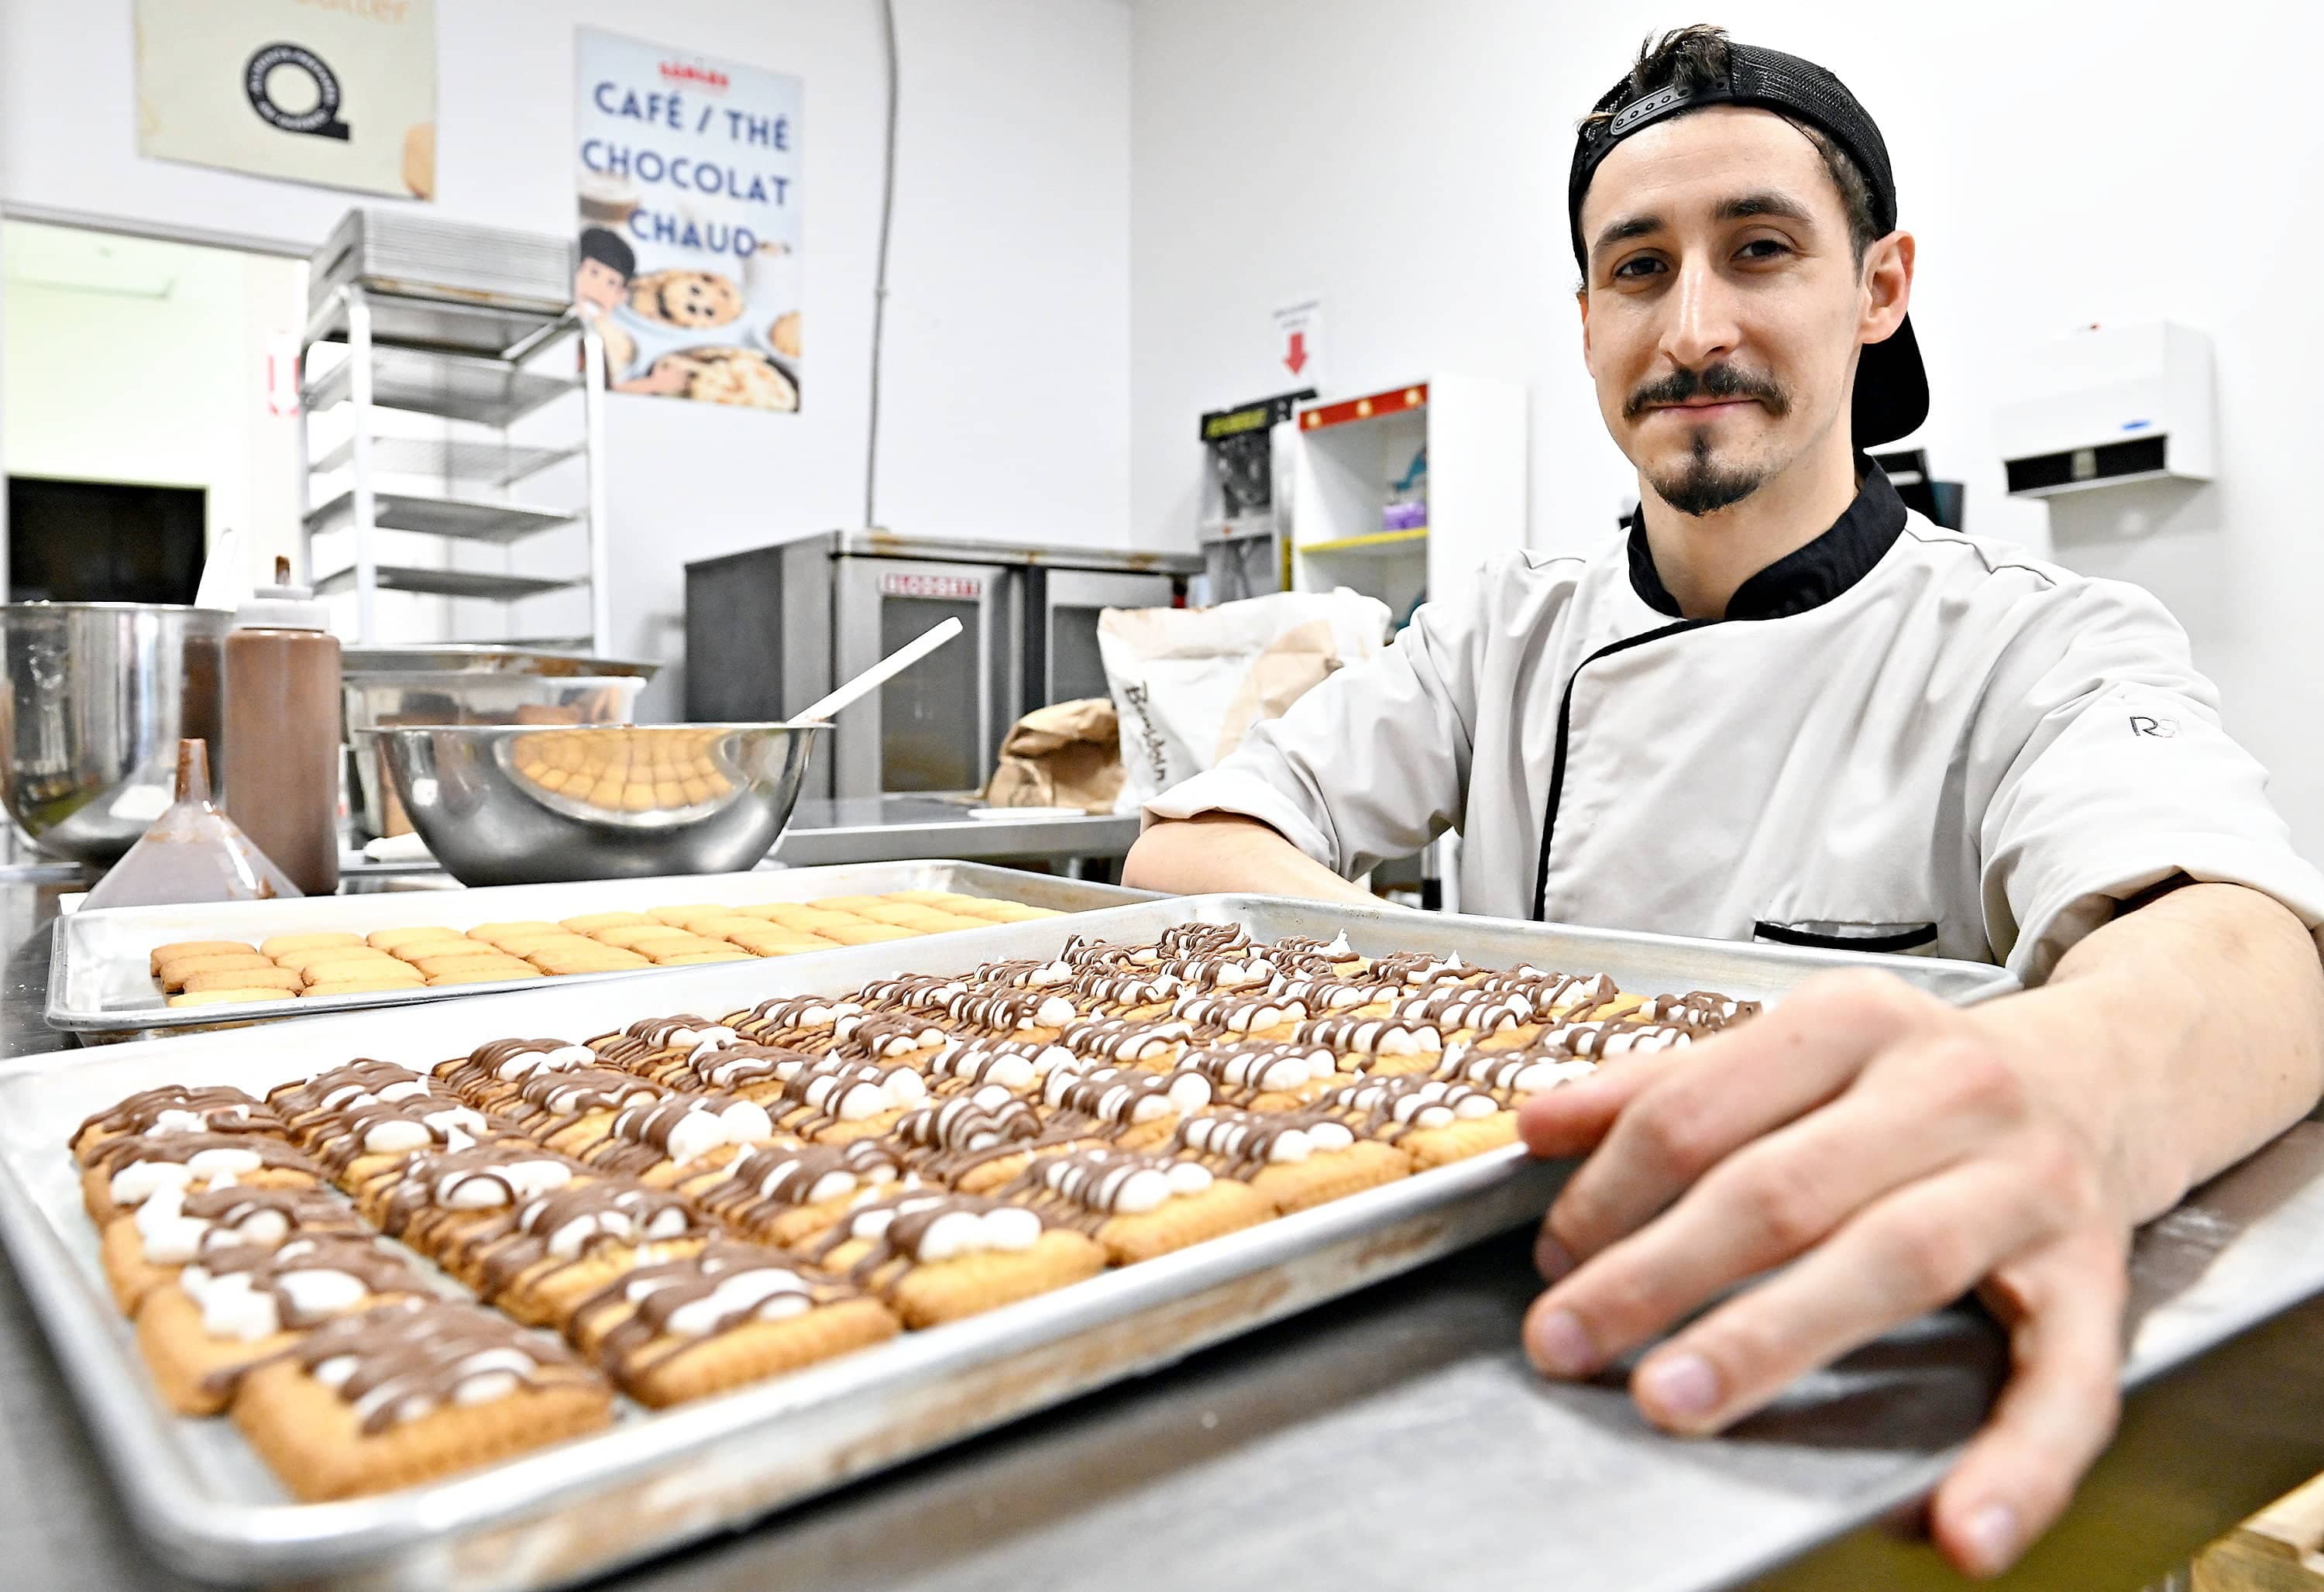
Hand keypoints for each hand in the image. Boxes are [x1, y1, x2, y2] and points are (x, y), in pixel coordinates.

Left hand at [1516, 970, 2130, 1578]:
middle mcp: (1946, 1088)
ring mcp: (2027, 1183)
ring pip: (1890, 1262)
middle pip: (1778, 1188)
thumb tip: (1537, 1125)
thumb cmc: (1914, 1079)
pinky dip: (2020, 1461)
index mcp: (1853, 1023)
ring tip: (1673, 1398)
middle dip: (1657, 1271)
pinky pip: (2065, 1379)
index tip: (1551, 1258)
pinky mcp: (2097, 1275)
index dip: (1610, 1191)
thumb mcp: (1797, 1049)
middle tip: (1567, 1337)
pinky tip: (1961, 1528)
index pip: (1699, 1109)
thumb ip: (1667, 1088)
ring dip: (1770, 1339)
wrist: (2106, 1076)